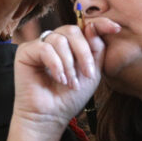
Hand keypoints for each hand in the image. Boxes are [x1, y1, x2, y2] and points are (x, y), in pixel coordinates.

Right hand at [6, 20, 114, 140]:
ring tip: (70, 82)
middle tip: (88, 74)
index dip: (101, 23)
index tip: (116, 28)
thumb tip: (92, 26)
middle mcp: (54, 41)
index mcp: (71, 44)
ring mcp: (39, 45)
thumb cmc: (70, 97)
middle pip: (72, 30)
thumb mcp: (92, 72)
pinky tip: (59, 79)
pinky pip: (45, 48)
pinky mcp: (26, 52)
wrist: (51, 117)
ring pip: (59, 39)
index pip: (84, 26)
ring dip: (69, 64)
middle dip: (83, 53)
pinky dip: (55, 64)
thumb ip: (95, 49)